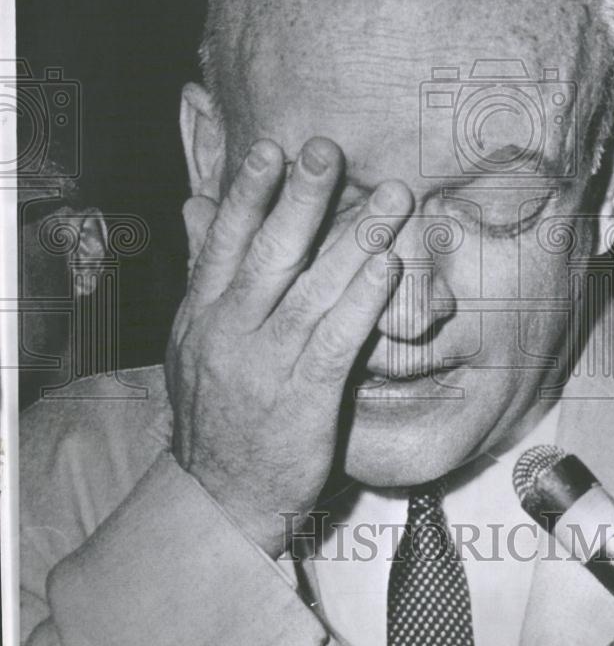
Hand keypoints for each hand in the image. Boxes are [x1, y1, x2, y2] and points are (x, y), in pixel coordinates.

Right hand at [165, 136, 412, 557]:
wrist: (217, 495)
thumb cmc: (215, 408)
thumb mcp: (192, 337)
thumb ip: (204, 270)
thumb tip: (196, 205)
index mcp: (203, 314)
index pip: (225, 243)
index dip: (249, 194)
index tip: (273, 150)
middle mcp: (231, 331)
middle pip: (270, 255)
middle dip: (301, 200)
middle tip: (329, 152)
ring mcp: (267, 364)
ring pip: (313, 291)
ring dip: (354, 240)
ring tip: (389, 199)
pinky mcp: (305, 397)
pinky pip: (337, 340)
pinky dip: (363, 301)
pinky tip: (387, 267)